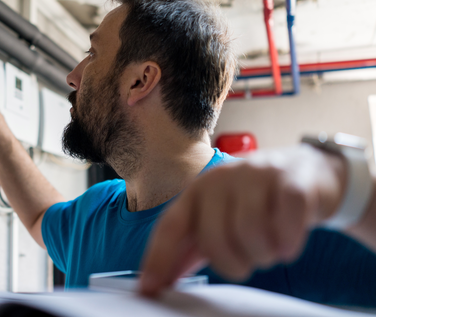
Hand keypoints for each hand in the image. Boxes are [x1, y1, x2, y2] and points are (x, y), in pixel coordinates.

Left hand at [138, 144, 345, 296]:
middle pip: (213, 236)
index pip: (171, 226)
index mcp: (199, 190)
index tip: (150, 290)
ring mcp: (257, 173)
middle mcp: (222, 177)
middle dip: (232, 263)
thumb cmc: (260, 201)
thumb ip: (193, 246)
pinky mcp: (293, 177)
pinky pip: (286, 218)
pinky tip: (289, 246)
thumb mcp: (222, 218)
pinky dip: (288, 241)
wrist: (311, 170)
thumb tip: (160, 280)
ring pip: (249, 229)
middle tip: (249, 263)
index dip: (158, 258)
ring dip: (263, 253)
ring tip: (271, 250)